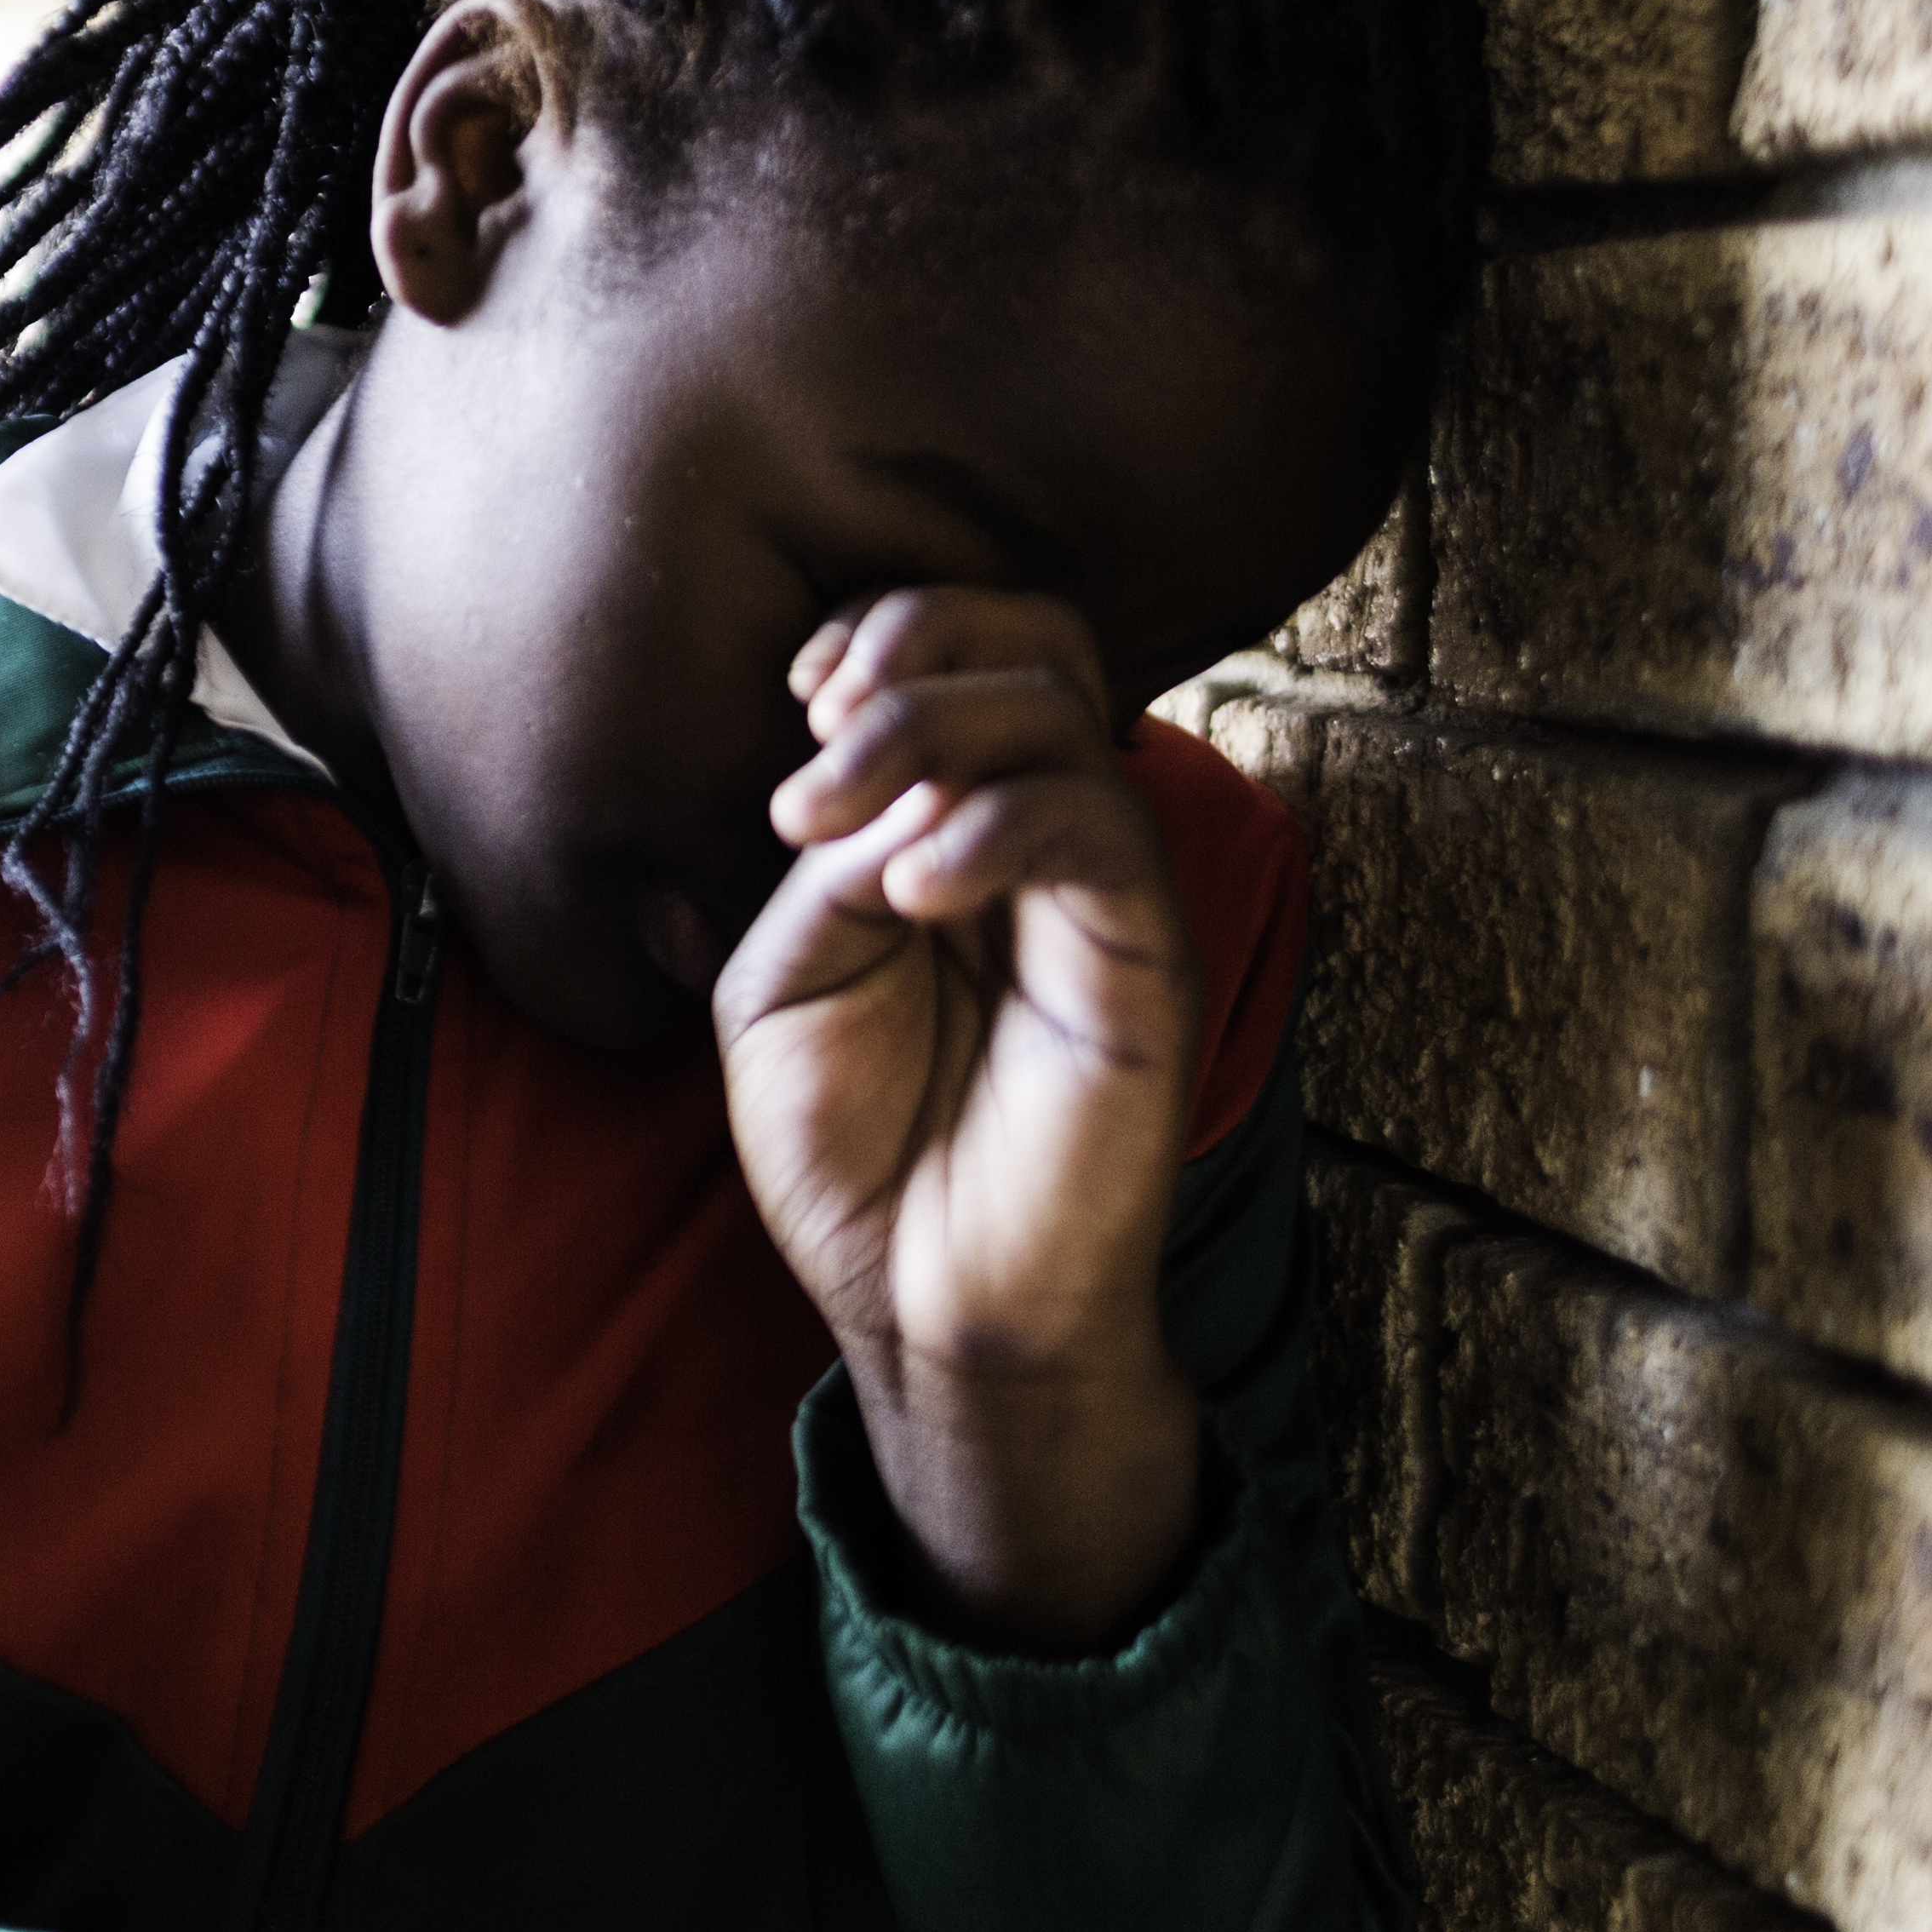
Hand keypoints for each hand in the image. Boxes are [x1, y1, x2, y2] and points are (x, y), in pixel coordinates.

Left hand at [713, 587, 1203, 1654]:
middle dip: (921, 640)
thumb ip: (828, 869)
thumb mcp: (786, 981)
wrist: (920, 1301)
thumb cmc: (854, 1151)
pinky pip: (1101, 831)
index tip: (801, 690)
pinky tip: (910, 891)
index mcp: (956, 824)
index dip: (890, 630)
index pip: (969, 653)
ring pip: (1066, 716)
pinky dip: (997, 828)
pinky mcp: (1145, 959)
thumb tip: (891, 784)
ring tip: (827, 821)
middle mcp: (1043, 840)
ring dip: (931, 730)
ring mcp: (1101, 895)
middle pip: (1041, 643)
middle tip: (822, 721)